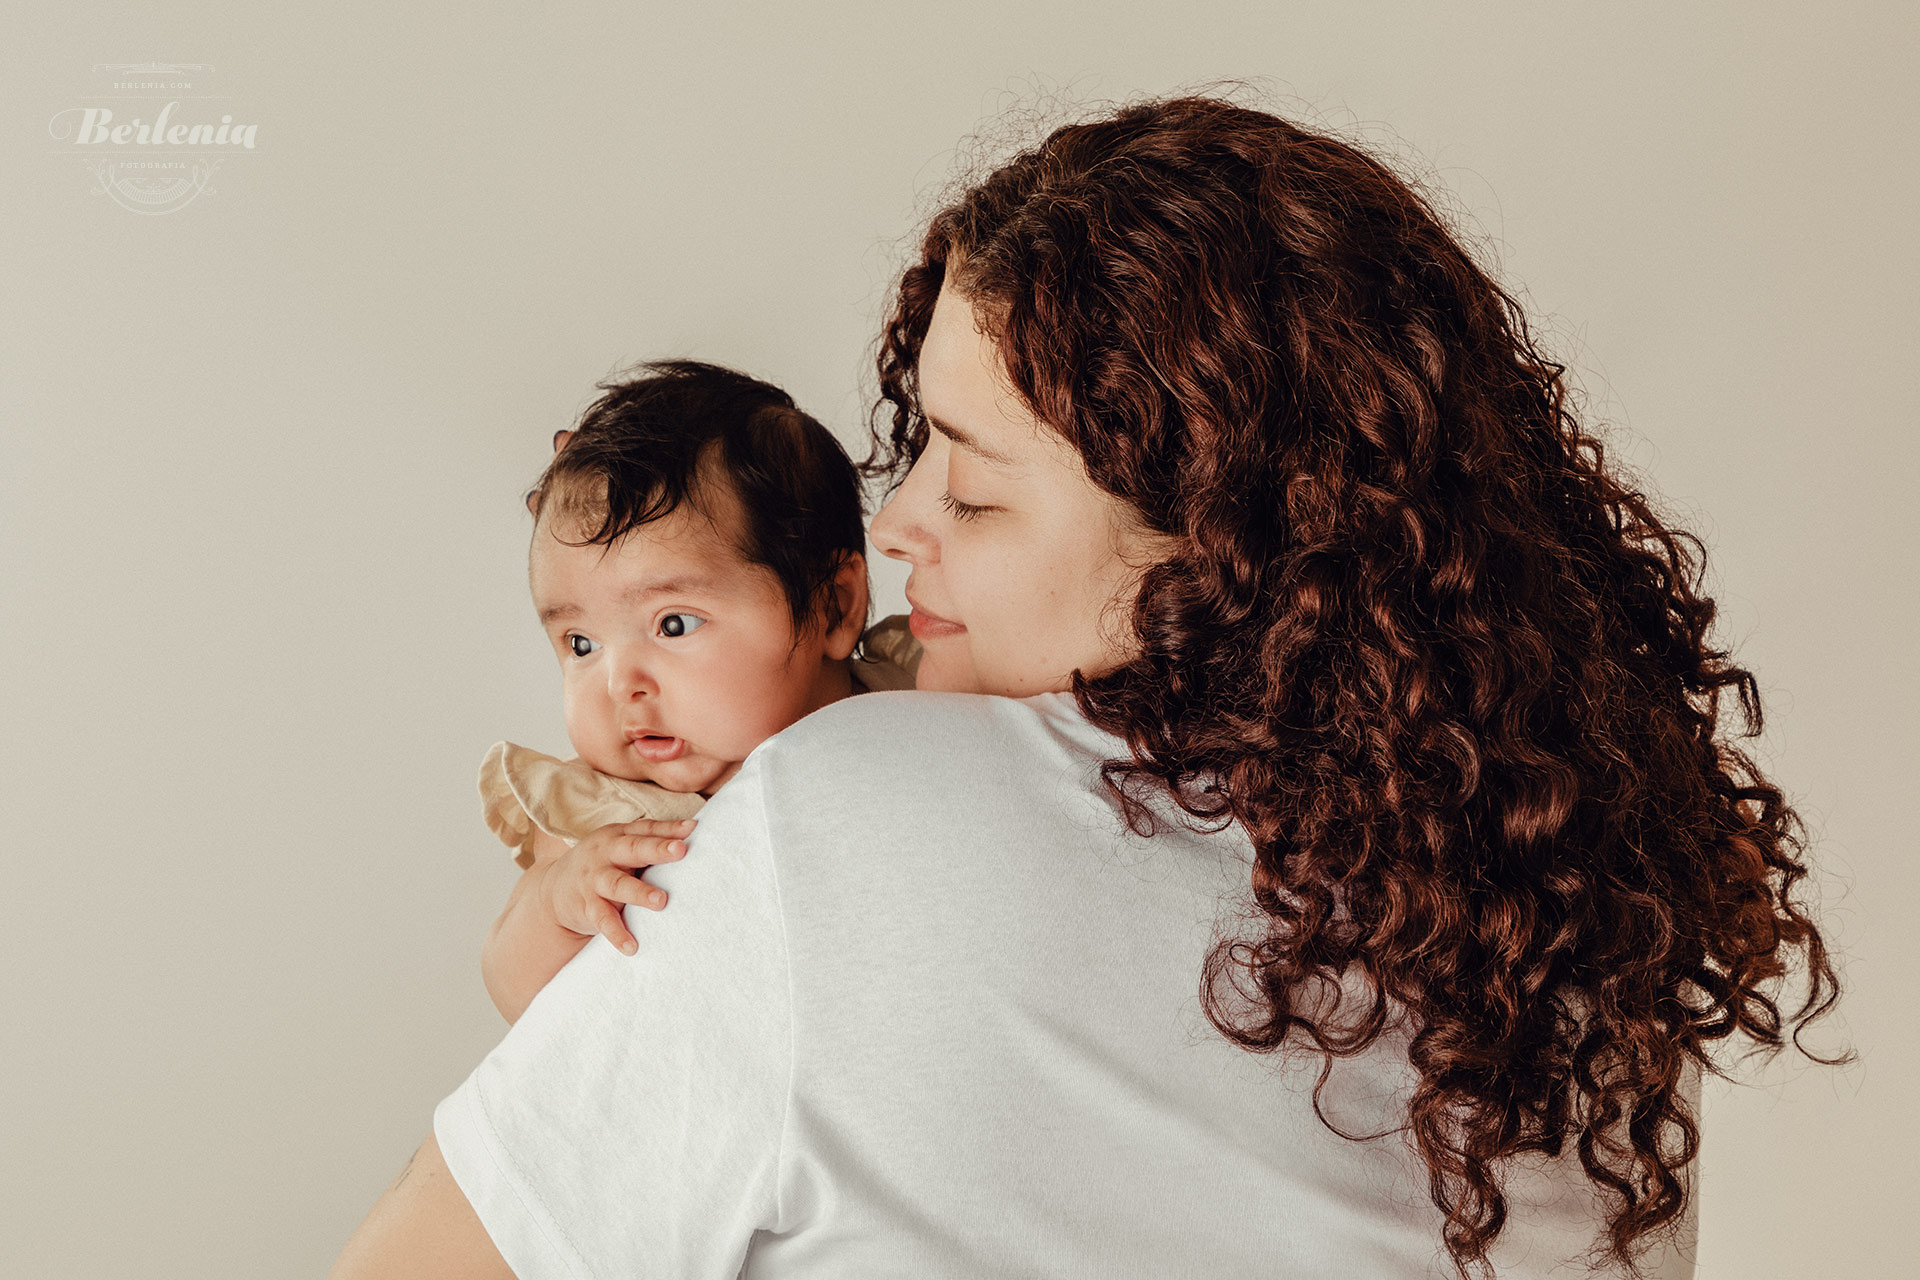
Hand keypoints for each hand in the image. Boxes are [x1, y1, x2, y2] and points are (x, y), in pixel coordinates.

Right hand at [536, 818, 696, 955]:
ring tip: (661, 900)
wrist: (553, 890)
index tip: (693, 829)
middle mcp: (605, 854)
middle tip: (681, 850)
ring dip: (639, 892)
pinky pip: (603, 920)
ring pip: (618, 885)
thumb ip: (653, 840)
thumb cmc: (604, 864)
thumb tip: (694, 828)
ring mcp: (594, 880)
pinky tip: (632, 947)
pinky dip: (617, 933)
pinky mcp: (586, 906)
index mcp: (618, 835)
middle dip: (657, 849)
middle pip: (633, 849)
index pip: (646, 830)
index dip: (669, 829)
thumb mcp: (622, 846)